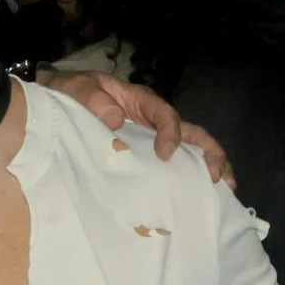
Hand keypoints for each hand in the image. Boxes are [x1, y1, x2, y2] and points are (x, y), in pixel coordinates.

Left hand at [41, 71, 232, 182]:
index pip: (166, 115)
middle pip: (191, 132)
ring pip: (190, 148)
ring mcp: (152, 136)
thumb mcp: (78, 89)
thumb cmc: (71, 90)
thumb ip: (94, 101)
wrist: (59, 98)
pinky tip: (199, 195)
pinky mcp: (145, 152)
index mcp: (140, 101)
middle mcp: (153, 118)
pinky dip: (189, 175)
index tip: (165, 154)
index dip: (170, 133)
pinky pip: (173, 161)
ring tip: (225, 189)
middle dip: (209, 152)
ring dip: (209, 165)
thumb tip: (117, 120)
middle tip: (218, 177)